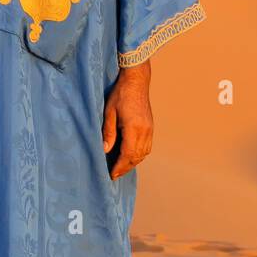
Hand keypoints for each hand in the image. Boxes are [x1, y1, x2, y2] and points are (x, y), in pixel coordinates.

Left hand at [102, 61, 152, 179]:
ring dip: (133, 162)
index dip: (120, 166)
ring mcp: (150, 129)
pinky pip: (147, 147)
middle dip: (125, 167)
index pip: (128, 154)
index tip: (112, 174)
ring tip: (121, 167)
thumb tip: (105, 150)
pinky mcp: (151, 127)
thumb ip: (108, 133)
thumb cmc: (120, 95)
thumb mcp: (109, 113)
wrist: (136, 81)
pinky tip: (130, 156)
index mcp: (134, 128)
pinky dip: (139, 154)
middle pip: (137, 157)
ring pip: (144, 153)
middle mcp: (145, 131)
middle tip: (114, 174)